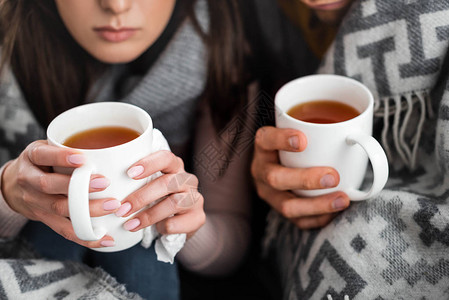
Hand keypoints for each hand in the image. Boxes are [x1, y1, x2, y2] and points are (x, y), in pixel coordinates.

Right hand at [2, 140, 118, 247]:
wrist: (13, 186)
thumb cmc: (42, 162)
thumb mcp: (48, 147)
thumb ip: (69, 146)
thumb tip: (112, 145)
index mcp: (32, 158)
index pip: (43, 156)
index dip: (61, 157)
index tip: (83, 158)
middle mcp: (29, 180)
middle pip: (50, 185)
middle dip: (78, 186)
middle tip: (105, 183)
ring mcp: (35, 202)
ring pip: (59, 209)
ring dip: (87, 210)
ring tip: (112, 206)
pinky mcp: (44, 219)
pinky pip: (64, 230)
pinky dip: (86, 236)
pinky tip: (105, 237)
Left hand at [115, 150, 204, 238]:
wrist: (179, 223)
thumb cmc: (156, 199)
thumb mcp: (147, 185)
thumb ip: (132, 180)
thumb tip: (99, 180)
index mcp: (174, 166)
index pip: (165, 157)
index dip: (149, 164)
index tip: (129, 173)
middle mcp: (187, 179)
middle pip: (167, 183)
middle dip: (141, 197)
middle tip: (121, 209)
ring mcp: (195, 198)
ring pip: (173, 203)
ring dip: (149, 215)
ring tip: (130, 224)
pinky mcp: (198, 217)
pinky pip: (178, 222)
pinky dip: (162, 227)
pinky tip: (154, 230)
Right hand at [251, 126, 349, 227]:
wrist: (281, 163)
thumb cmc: (297, 143)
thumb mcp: (300, 130)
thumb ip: (318, 128)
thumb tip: (357, 129)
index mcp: (264, 146)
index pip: (265, 139)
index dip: (281, 140)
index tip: (303, 139)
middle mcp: (261, 170)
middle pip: (275, 178)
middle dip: (305, 179)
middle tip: (333, 176)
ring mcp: (269, 193)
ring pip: (286, 205)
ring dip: (317, 205)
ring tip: (343, 199)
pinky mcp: (281, 210)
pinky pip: (299, 221)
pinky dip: (320, 217)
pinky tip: (338, 210)